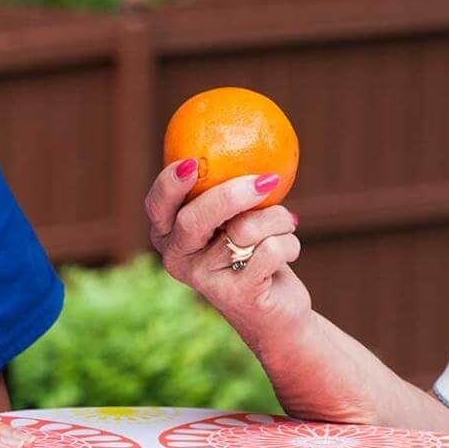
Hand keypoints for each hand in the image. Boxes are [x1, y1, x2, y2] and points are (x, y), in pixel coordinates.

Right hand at [145, 160, 310, 341]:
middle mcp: (177, 258)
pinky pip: (270, 251)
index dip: (169, 184)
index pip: (158, 206)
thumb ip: (229, 187)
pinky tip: (290, 252)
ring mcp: (204, 280)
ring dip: (278, 219)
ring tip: (286, 225)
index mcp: (169, 234)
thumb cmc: (253, 250)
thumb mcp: (237, 217)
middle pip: (195, 217)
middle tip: (267, 180)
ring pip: (245, 229)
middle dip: (232, 194)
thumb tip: (251, 136)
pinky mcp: (236, 296)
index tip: (190, 163)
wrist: (275, 311)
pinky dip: (290, 244)